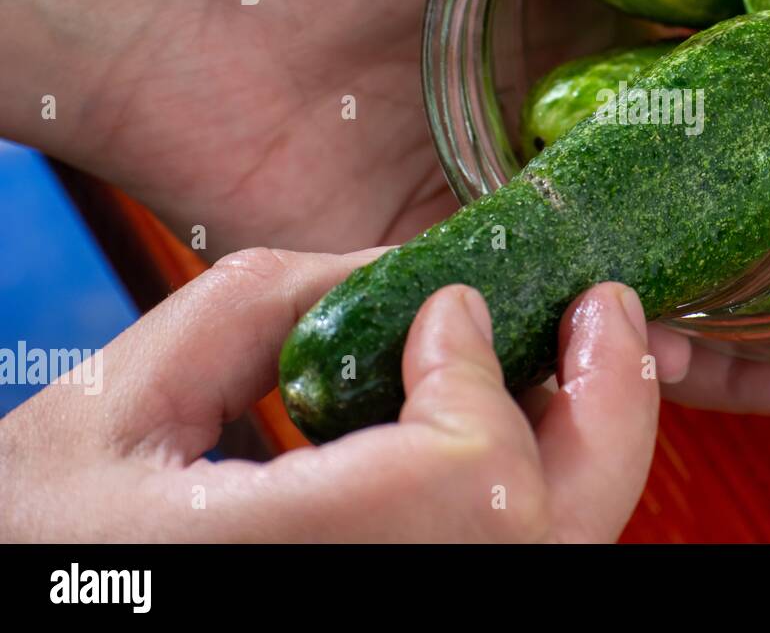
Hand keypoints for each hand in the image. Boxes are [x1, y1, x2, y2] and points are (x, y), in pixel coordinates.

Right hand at [0, 249, 657, 541]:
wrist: (52, 587)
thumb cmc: (52, 525)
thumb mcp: (129, 392)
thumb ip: (289, 304)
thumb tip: (425, 275)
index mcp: (272, 561)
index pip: (463, 481)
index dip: (476, 380)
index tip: (450, 309)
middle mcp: (361, 604)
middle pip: (548, 530)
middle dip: (607, 404)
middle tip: (609, 313)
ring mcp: (410, 617)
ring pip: (555, 550)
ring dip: (589, 436)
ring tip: (585, 352)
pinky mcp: (422, 605)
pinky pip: (520, 557)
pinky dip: (549, 480)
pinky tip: (533, 416)